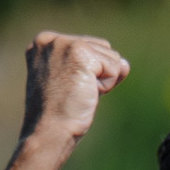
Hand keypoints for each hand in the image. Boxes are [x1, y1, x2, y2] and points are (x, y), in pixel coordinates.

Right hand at [18, 32, 129, 148]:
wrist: (50, 130)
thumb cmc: (61, 112)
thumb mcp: (75, 81)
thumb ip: (96, 66)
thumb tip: (125, 64)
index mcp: (44, 42)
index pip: (91, 46)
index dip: (93, 72)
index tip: (69, 88)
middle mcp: (50, 38)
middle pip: (104, 48)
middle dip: (99, 75)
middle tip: (75, 92)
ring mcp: (64, 43)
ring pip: (112, 57)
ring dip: (103, 81)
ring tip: (78, 92)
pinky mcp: (79, 52)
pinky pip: (115, 68)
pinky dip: (107, 85)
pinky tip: (85, 93)